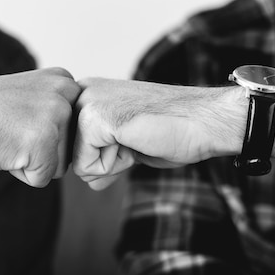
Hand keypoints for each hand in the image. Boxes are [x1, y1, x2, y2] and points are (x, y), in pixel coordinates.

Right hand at [0, 67, 80, 186]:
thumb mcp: (29, 96)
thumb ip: (57, 108)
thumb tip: (82, 138)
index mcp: (64, 80)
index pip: (74, 128)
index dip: (45, 135)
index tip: (19, 120)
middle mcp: (65, 94)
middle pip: (70, 148)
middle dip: (41, 151)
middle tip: (10, 130)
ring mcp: (56, 117)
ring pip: (59, 166)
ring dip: (31, 162)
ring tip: (6, 138)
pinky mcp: (43, 144)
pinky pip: (42, 178)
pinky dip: (20, 173)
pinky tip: (2, 150)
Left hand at [72, 78, 245, 189]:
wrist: (202, 123)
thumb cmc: (173, 131)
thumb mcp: (129, 147)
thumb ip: (104, 159)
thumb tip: (89, 182)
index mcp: (88, 93)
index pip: (74, 146)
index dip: (104, 156)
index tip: (132, 137)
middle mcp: (82, 91)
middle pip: (72, 155)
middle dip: (105, 160)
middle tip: (135, 139)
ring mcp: (86, 102)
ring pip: (77, 163)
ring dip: (111, 163)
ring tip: (136, 139)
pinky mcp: (93, 118)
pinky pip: (86, 167)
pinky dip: (114, 165)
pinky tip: (135, 141)